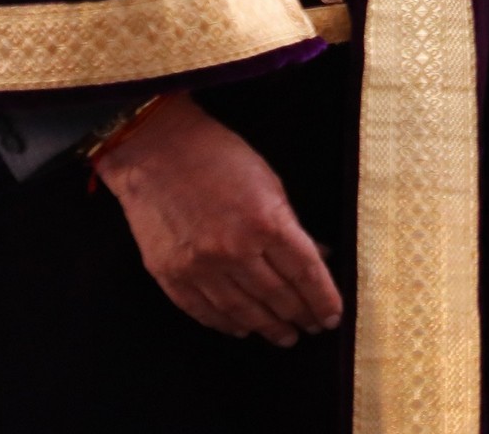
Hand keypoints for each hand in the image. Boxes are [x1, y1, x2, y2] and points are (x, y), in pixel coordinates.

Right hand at [96, 95, 341, 346]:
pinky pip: (202, 310)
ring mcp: (198, 266)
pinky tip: (241, 328)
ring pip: (241, 310)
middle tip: (312, 328)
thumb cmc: (220, 158)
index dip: (322, 298)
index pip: (305, 273)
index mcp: (266, 223)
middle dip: (299, 315)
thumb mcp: (271, 184)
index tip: (332, 315)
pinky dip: (225, 323)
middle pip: (276, 295)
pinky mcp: (169, 274)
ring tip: (284, 336)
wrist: (156, 150)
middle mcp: (233, 250)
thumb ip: (293, 225)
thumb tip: (318, 257)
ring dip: (267, 326)